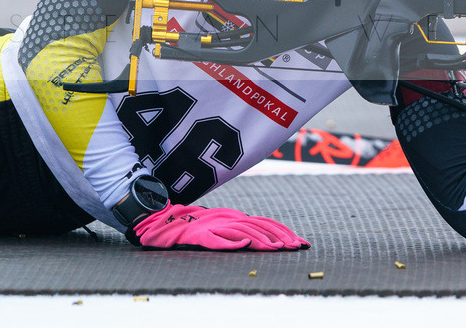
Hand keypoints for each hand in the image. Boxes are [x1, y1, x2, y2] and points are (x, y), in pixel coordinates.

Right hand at [132, 204, 309, 250]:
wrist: (164, 222)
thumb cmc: (195, 227)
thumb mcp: (222, 226)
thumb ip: (241, 231)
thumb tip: (265, 241)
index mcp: (236, 217)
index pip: (266, 222)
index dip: (285, 232)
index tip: (301, 242)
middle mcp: (229, 219)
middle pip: (259, 226)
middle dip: (280, 237)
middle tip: (296, 247)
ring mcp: (215, 226)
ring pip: (243, 232)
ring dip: (262, 240)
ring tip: (277, 248)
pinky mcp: (201, 235)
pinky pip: (217, 239)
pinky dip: (232, 242)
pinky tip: (246, 245)